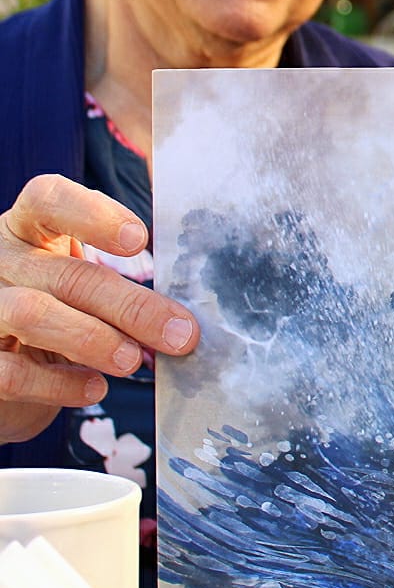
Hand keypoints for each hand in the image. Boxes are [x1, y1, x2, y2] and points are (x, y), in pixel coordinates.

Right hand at [0, 174, 199, 444]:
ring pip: (32, 314)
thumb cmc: (58, 310)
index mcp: (28, 229)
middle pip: (68, 274)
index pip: (48, 198)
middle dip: (131, 305)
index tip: (140, 240)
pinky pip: (11, 372)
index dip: (93, 214)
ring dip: (94, 340)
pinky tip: (95, 389)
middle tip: (180, 333)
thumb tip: (182, 315)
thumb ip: (120, 281)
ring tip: (133, 361)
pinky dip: (59, 384)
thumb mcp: (81, 282)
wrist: (3, 368)